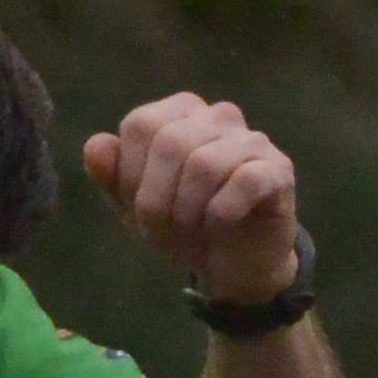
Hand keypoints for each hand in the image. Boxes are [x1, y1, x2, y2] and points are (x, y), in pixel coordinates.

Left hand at [87, 100, 307, 307]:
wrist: (232, 263)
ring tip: (192, 231)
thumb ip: (111, 175)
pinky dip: (221, 214)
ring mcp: (253, 141)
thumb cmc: (183, 224)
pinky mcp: (279, 169)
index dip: (131, 172)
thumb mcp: (134, 206)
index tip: (137, 206)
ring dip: (188, 210)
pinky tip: (220, 226)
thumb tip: (98, 143)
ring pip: (205, 164)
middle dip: (157, 198)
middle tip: (164, 230)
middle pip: (171, 142)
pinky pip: (244, 182)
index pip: (141, 124)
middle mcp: (218, 116)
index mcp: (179, 113)